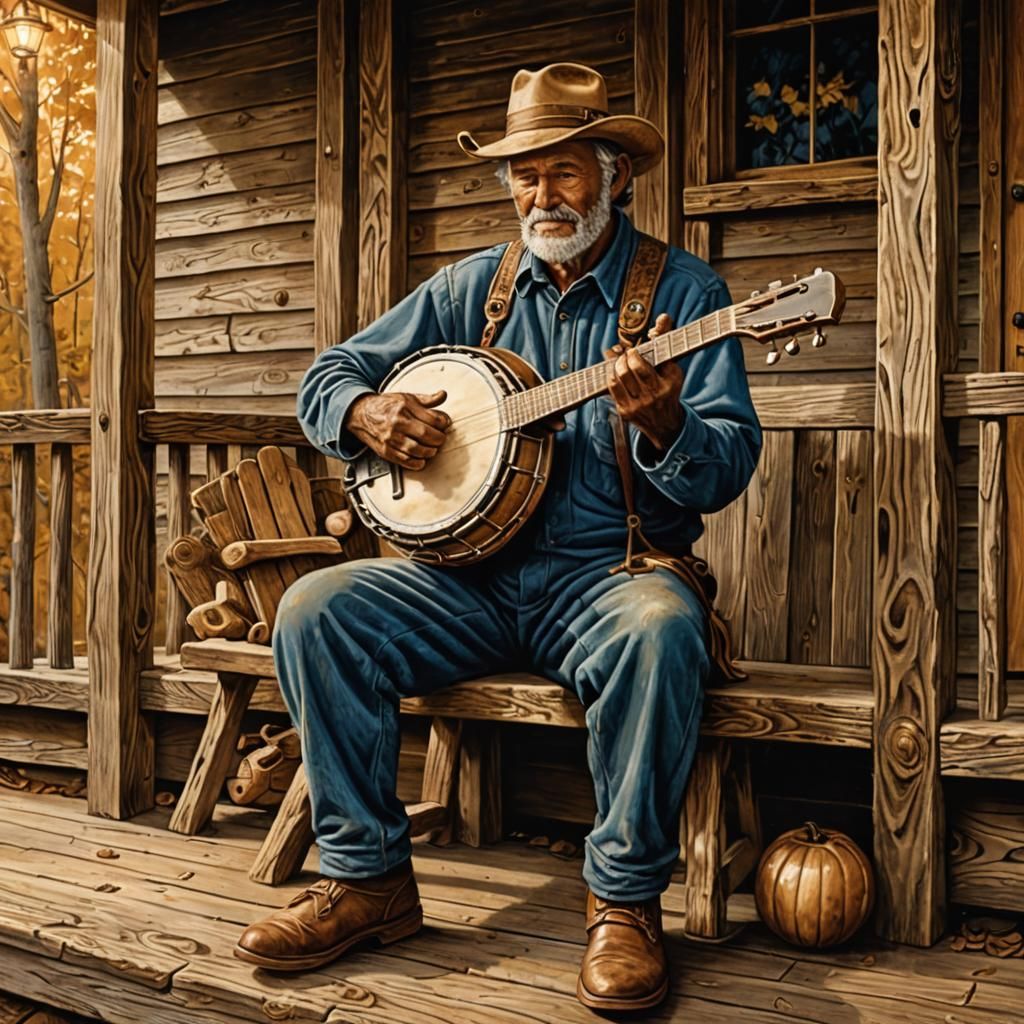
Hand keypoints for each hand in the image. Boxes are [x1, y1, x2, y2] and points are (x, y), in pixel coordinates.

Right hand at [344, 390, 449, 470]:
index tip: (445, 424)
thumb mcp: (406, 397)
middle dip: (438, 439)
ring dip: (429, 452)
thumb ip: (426, 399)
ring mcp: (390, 437)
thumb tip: (443, 395)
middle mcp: (397, 422)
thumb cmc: (386, 405)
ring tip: (432, 450)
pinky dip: (415, 463)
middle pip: (425, 434)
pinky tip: (421, 461)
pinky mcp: (385, 450)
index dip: (443, 422)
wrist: (360, 413)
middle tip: (440, 439)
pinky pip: (403, 460)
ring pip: (416, 449)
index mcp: (404, 407)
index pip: (432, 418)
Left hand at [603, 313, 683, 450]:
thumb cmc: (668, 389)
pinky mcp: (626, 412)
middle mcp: (653, 396)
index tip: (632, 350)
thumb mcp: (672, 368)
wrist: (665, 424)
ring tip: (616, 359)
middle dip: (623, 357)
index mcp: (667, 384)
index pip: (644, 365)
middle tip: (624, 353)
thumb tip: (663, 316)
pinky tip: (613, 371)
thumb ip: (666, 341)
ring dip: (614, 364)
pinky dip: (610, 375)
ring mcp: (638, 405)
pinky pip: (612, 388)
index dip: (633, 353)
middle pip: (628, 370)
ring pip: (618, 378)